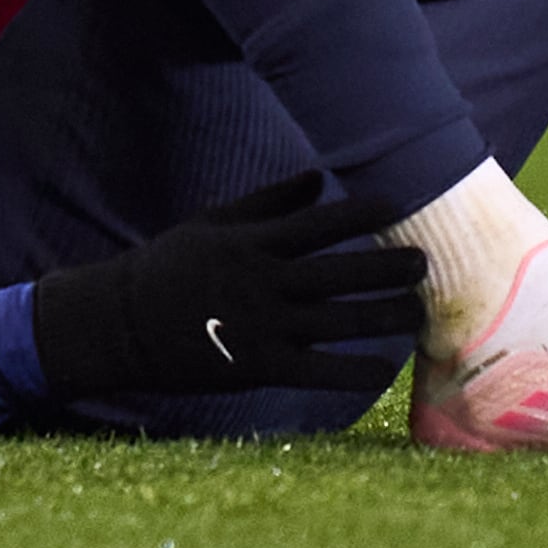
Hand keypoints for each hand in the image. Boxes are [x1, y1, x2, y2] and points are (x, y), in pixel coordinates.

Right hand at [25, 180, 430, 402]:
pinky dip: (357, 370)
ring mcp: (263, 326)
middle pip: (341, 272)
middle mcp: (263, 282)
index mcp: (252, 243)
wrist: (122, 322)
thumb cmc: (170, 266)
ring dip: (386, 316)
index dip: (362, 214)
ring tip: (419, 311)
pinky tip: (387, 368)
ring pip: (341, 321)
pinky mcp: (259, 367)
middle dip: (389, 267)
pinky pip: (320, 371)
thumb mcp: (213, 222)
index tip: (398, 208)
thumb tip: (318, 176)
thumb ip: (268, 201)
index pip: (319, 223)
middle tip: (424, 263)